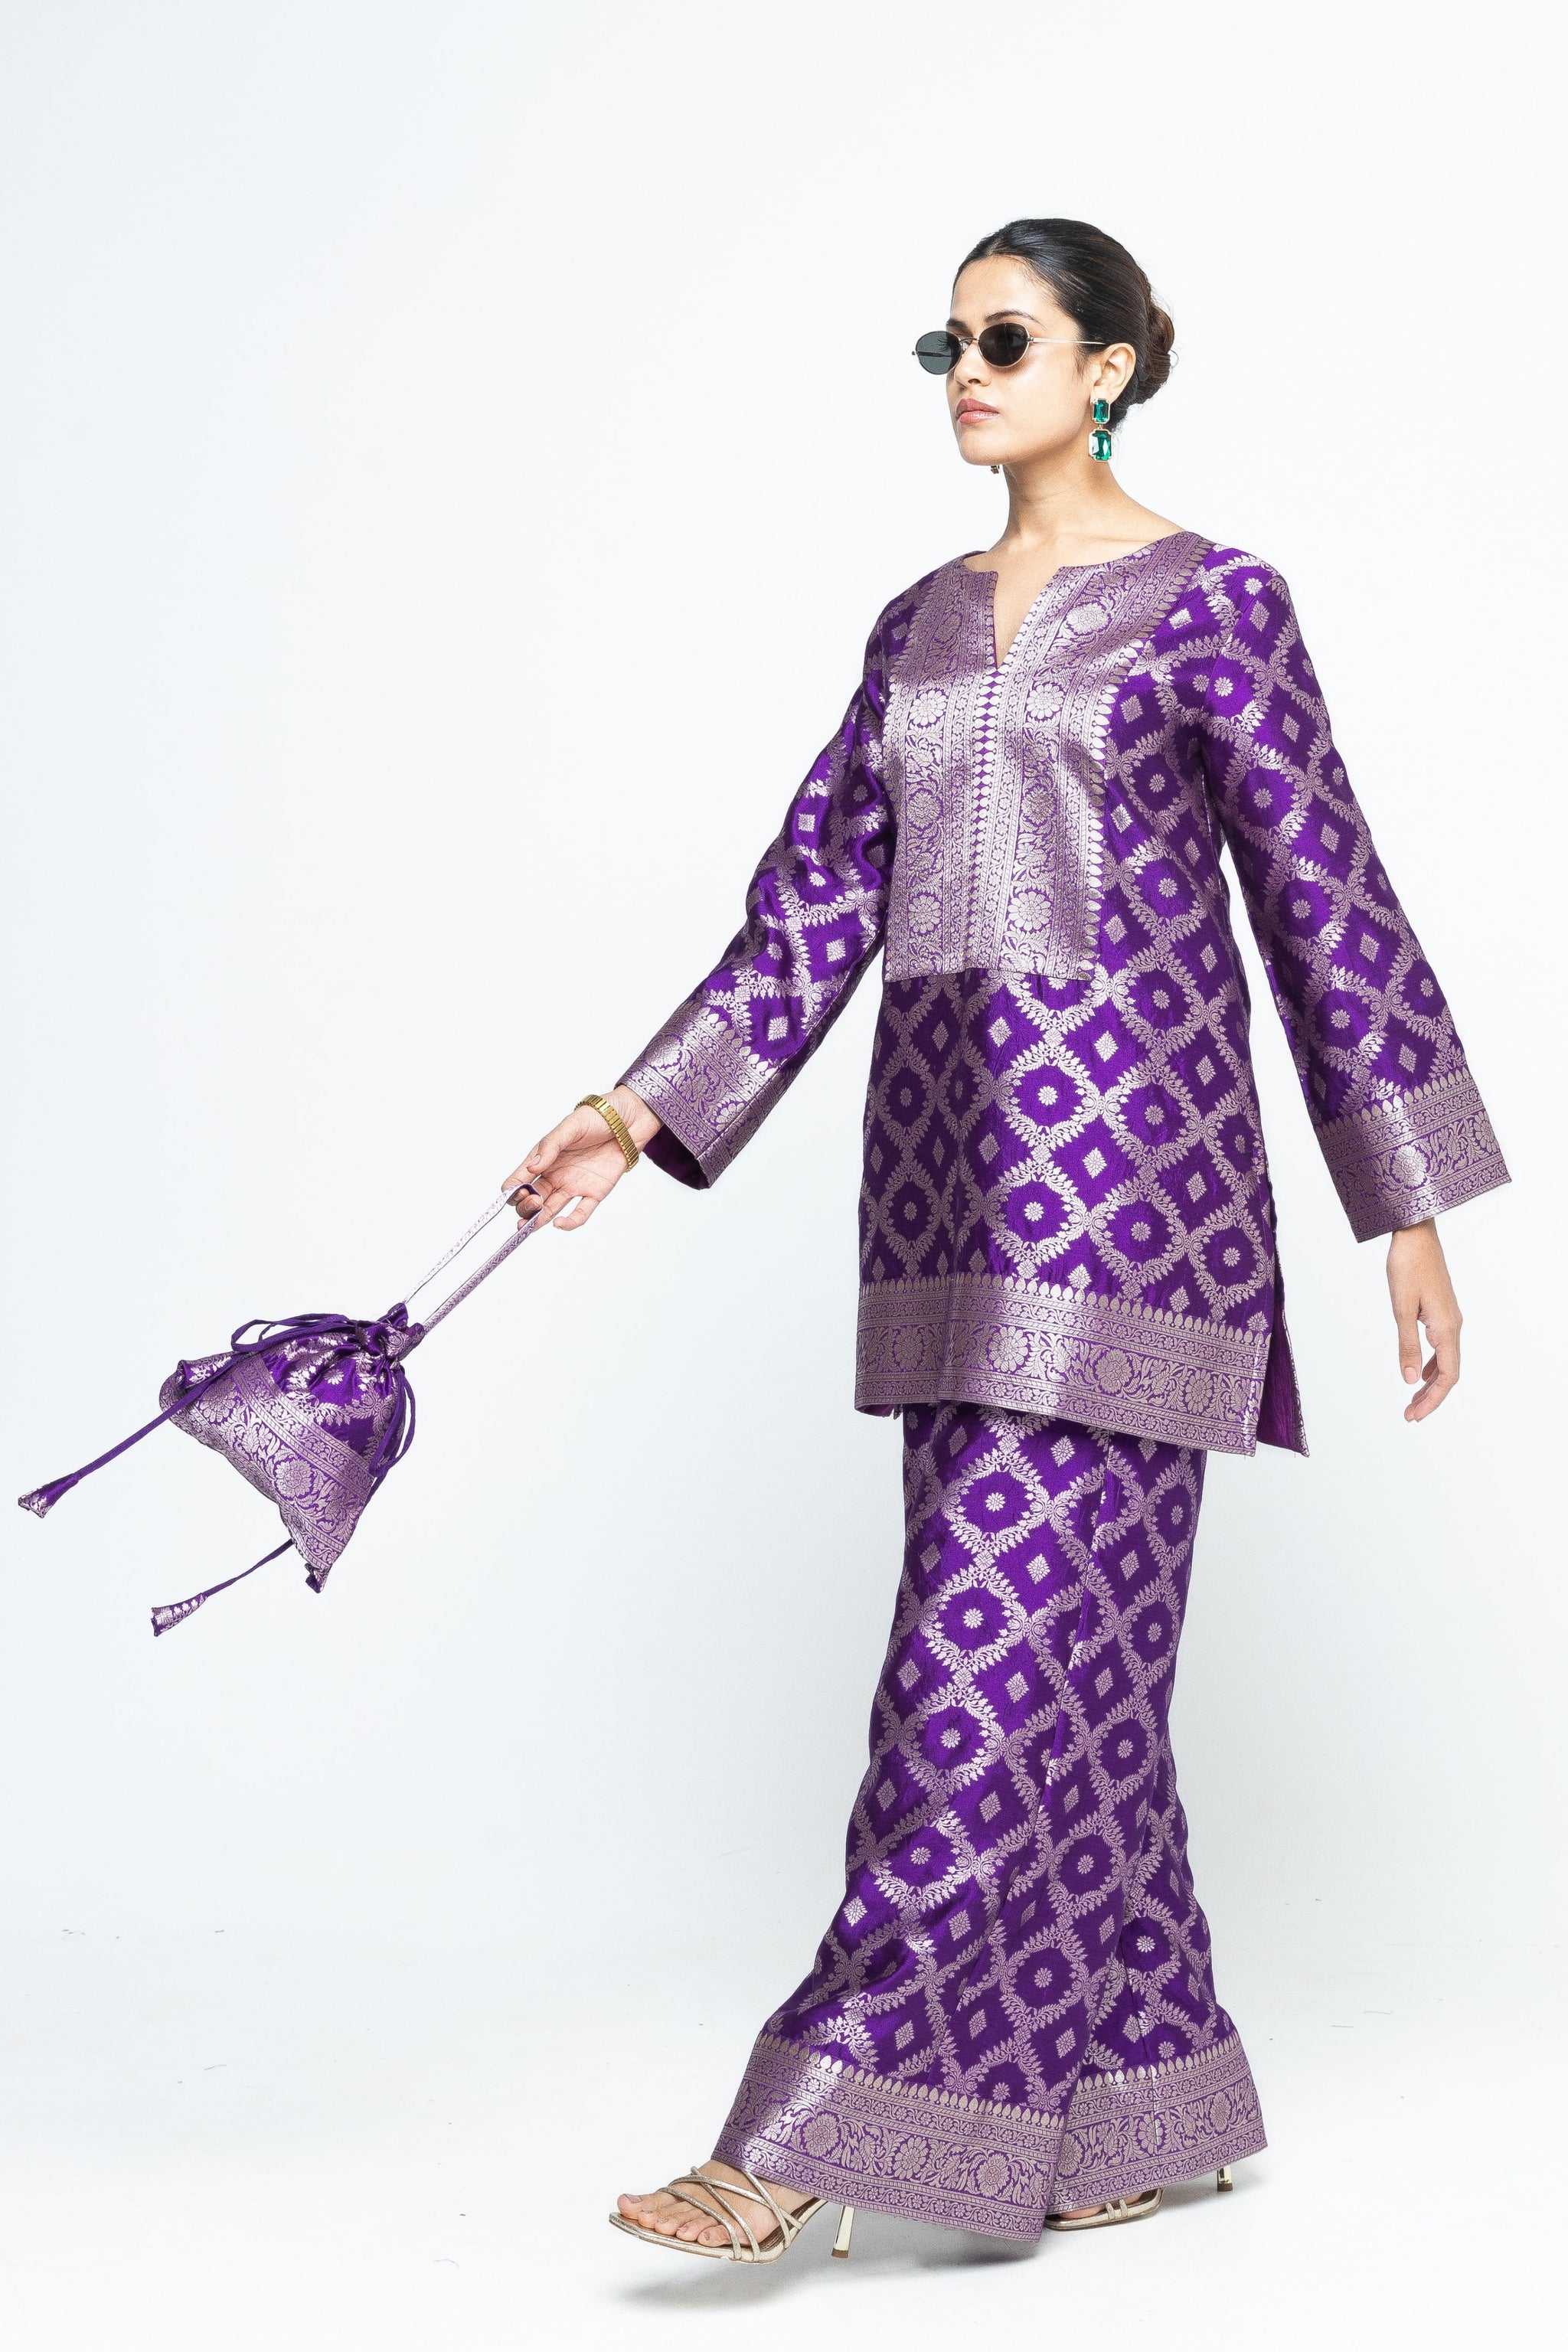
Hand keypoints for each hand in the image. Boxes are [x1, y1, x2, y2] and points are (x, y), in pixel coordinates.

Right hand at [503, 1086, 661, 1233]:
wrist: (629, 1120)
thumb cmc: (596, 1118)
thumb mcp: (571, 1126)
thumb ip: (551, 1146)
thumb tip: (532, 1168)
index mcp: (544, 1158)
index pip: (520, 1179)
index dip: (512, 1189)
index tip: (514, 1192)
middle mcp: (556, 1175)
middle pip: (532, 1199)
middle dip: (526, 1207)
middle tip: (533, 1202)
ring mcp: (574, 1185)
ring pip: (551, 1210)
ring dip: (538, 1220)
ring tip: (528, 1227)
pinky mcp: (595, 1193)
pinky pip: (580, 1213)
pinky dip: (570, 1222)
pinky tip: (560, 1224)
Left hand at [1386, 1219, 1461, 1421]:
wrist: (1416, 1234)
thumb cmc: (1407, 1266)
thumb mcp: (1401, 1308)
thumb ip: (1406, 1345)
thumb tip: (1407, 1380)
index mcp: (1446, 1328)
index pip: (1447, 1376)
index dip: (1432, 1400)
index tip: (1413, 1416)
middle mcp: (1453, 1325)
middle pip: (1448, 1373)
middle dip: (1430, 1397)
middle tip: (1409, 1415)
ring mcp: (1449, 1318)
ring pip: (1446, 1360)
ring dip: (1430, 1383)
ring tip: (1412, 1400)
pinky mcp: (1442, 1311)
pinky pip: (1442, 1346)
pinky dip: (1431, 1364)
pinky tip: (1417, 1370)